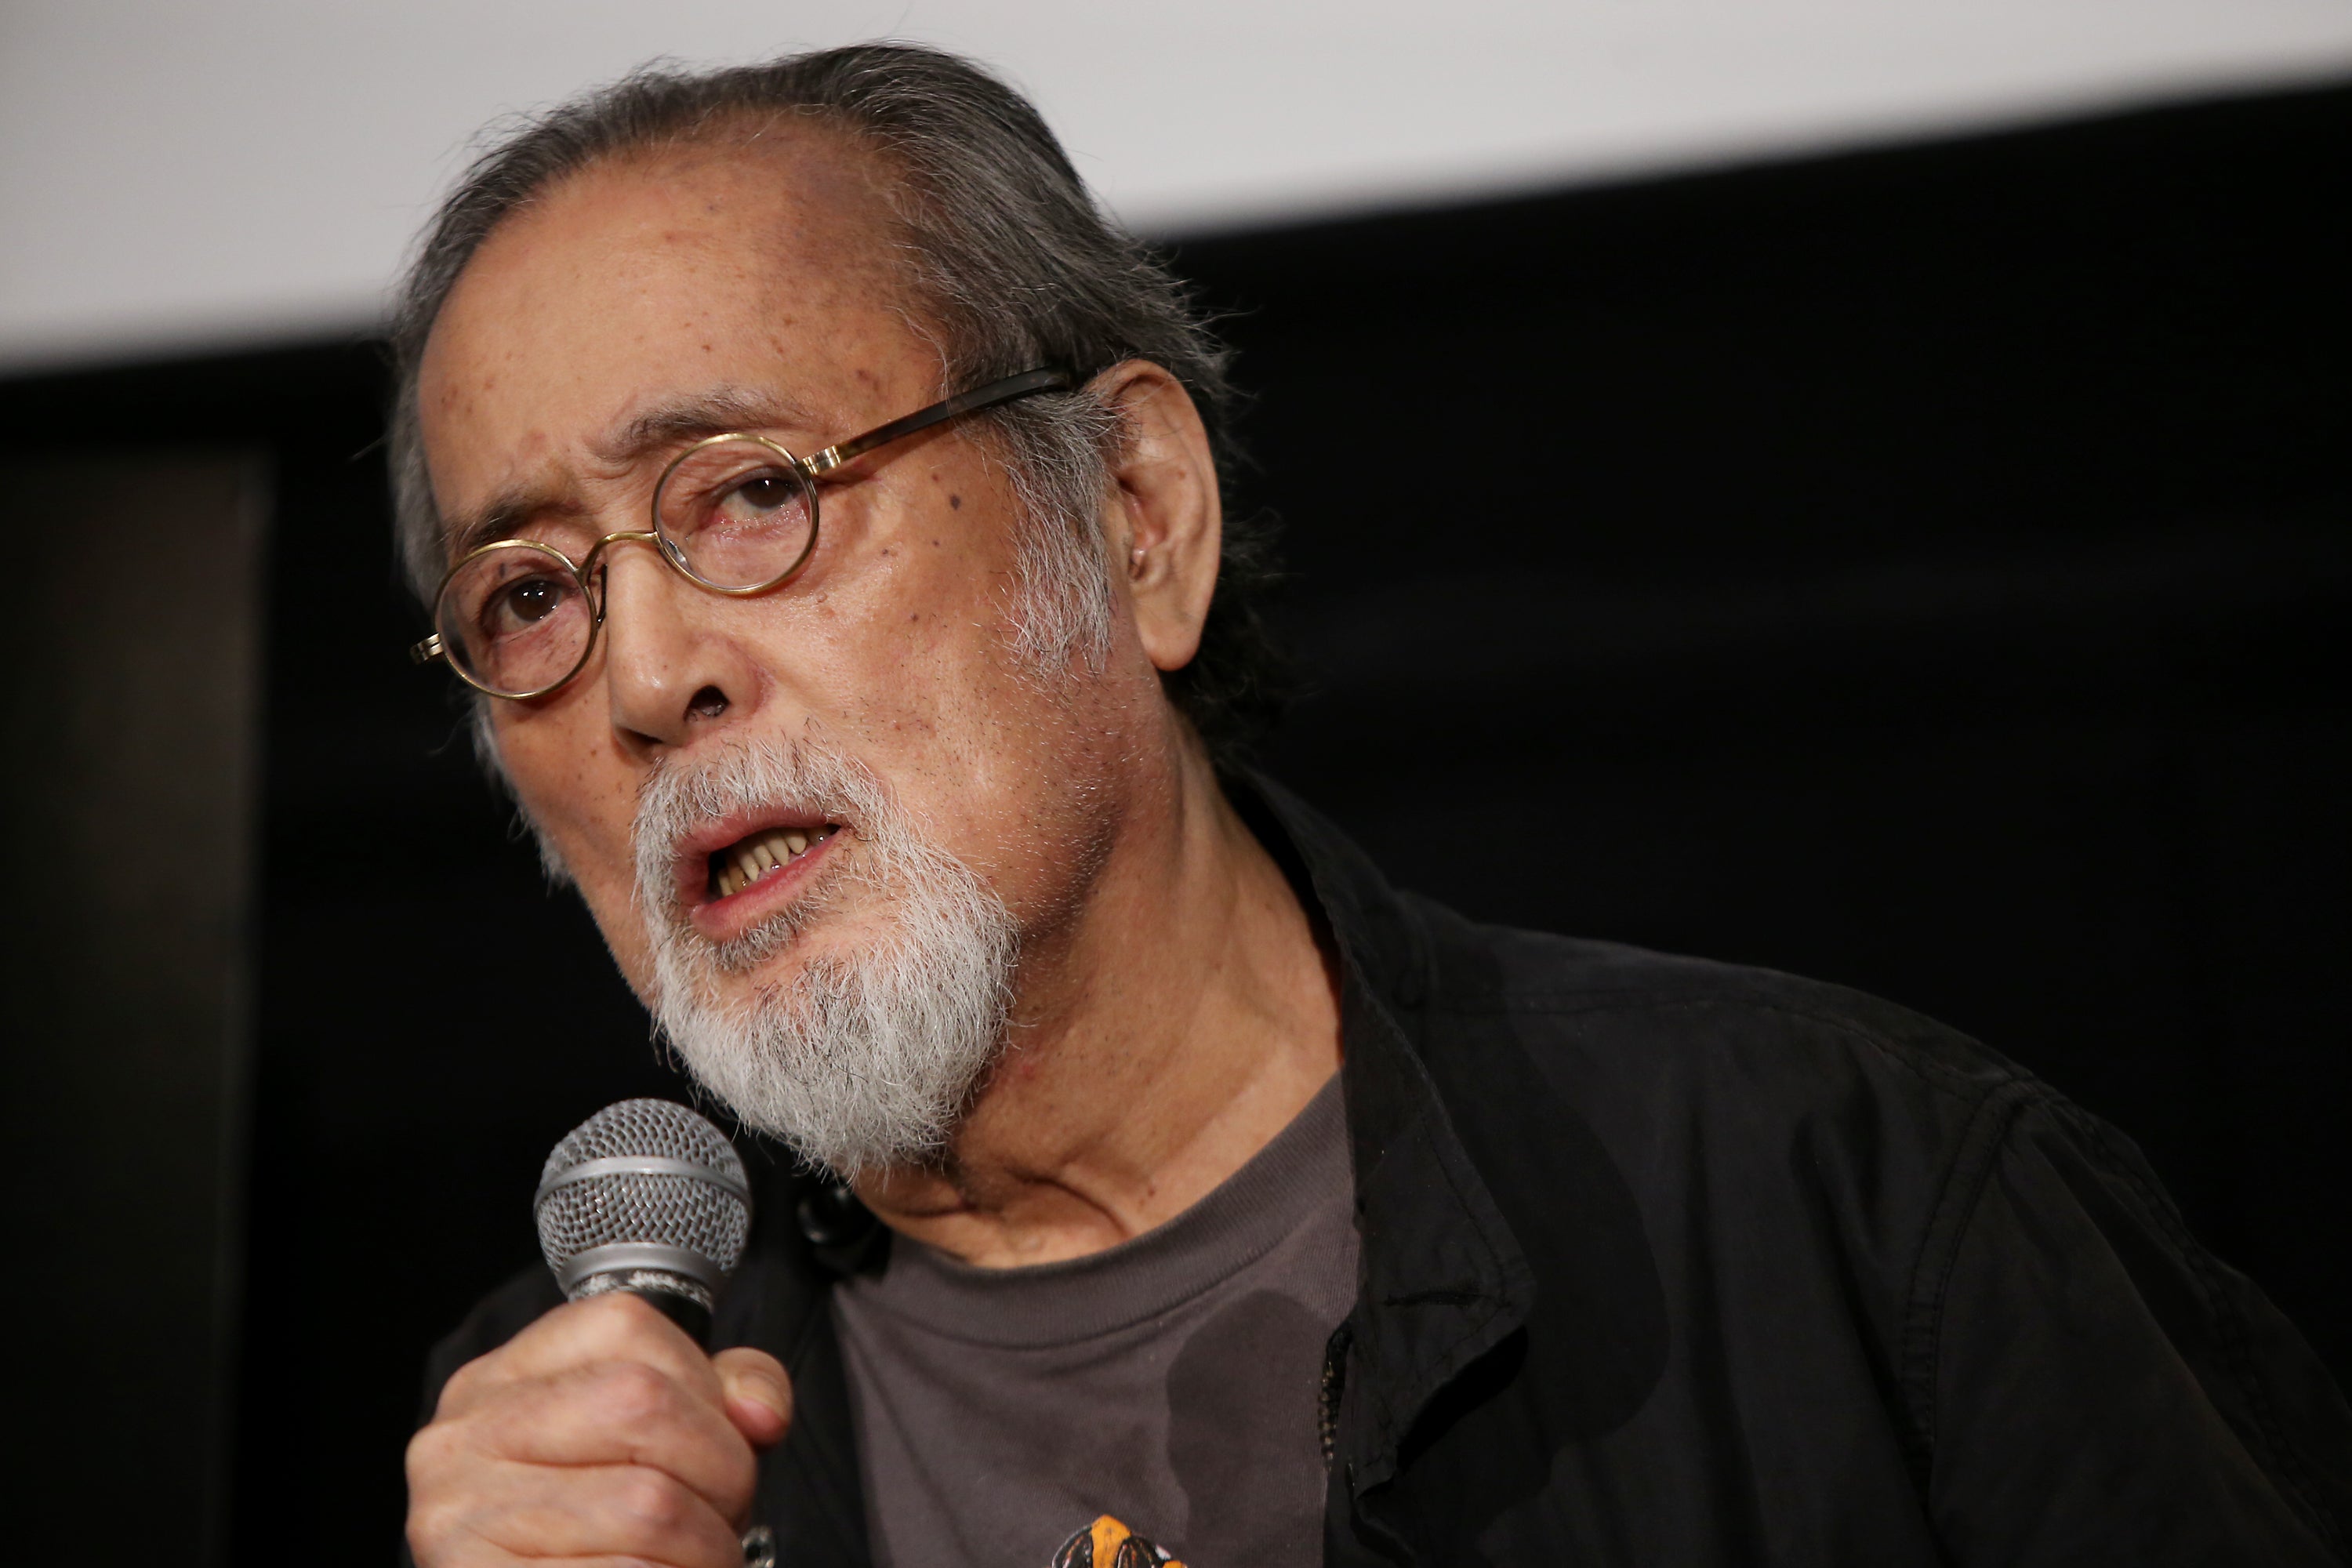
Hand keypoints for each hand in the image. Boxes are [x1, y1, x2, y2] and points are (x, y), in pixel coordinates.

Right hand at [406, 1292, 792, 1566]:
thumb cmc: (592, 1538)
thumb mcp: (644, 1441)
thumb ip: (718, 1396)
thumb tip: (760, 1413)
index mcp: (504, 1380)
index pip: (627, 1325)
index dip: (704, 1388)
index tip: (713, 1444)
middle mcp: (466, 1437)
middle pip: (643, 1403)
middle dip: (721, 1470)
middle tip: (721, 1517)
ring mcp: (461, 1516)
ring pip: (646, 1505)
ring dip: (706, 1548)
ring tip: (693, 1560)